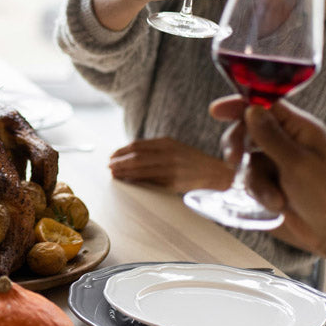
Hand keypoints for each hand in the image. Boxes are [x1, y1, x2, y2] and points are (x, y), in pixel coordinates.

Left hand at [109, 137, 233, 193]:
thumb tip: (130, 155)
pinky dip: (137, 180)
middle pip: (136, 157)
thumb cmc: (192, 161)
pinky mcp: (173, 182)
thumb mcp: (175, 148)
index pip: (138, 146)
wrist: (216, 174)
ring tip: (114, 174)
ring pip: (141, 169)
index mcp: (167, 143)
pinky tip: (129, 181)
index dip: (122, 151)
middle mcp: (168, 154)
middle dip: (120, 162)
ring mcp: (170, 168)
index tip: (112, 156)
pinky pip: (150, 181)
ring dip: (125, 172)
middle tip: (109, 166)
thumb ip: (155, 150)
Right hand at [211, 96, 325, 297]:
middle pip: (249, 130)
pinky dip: (259, 192)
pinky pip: (252, 178)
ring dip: (255, 180)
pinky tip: (276, 204)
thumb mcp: (296, 163)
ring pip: (248, 158)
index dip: (240, 105)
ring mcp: (280, 162)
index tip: (216, 111)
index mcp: (301, 129)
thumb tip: (250, 109)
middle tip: (233, 160)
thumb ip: (270, 136)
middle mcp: (289, 141)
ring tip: (272, 198)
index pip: (265, 106)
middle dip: (238, 146)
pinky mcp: (274, 182)